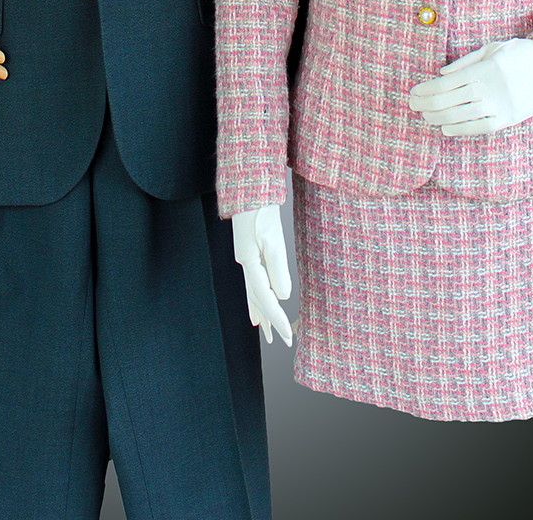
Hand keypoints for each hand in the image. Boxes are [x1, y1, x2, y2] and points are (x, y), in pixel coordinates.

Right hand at [231, 203, 292, 345]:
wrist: (250, 189)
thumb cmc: (262, 211)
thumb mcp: (273, 240)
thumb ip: (278, 269)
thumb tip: (283, 296)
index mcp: (249, 262)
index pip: (264, 297)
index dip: (276, 318)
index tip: (287, 336)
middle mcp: (245, 263)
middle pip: (256, 299)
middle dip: (270, 321)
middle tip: (281, 342)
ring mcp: (246, 258)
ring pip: (253, 292)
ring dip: (261, 312)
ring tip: (266, 332)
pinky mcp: (250, 251)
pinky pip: (253, 282)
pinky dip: (256, 297)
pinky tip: (258, 304)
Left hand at [408, 37, 532, 135]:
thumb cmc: (520, 54)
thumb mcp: (493, 48)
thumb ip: (466, 61)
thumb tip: (441, 74)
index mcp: (485, 69)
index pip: (447, 83)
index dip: (427, 89)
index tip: (414, 92)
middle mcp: (491, 89)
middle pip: (450, 100)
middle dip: (427, 103)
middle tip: (412, 104)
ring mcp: (501, 105)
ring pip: (462, 115)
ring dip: (439, 117)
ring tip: (425, 116)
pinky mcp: (510, 118)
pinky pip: (481, 127)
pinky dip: (461, 129)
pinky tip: (446, 128)